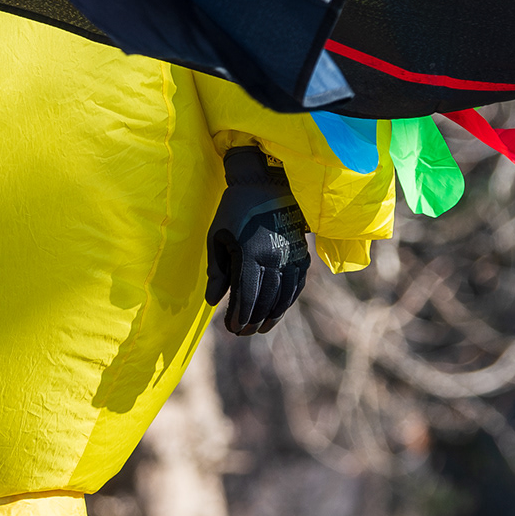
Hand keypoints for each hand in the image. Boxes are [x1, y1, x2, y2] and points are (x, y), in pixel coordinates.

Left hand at [207, 147, 309, 336]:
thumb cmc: (235, 208)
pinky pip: (297, 285)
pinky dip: (287, 301)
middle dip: (253, 321)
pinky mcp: (301, 254)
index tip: (230, 328)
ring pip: (284, 297)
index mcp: (251, 254)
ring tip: (260, 328)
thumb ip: (217, 270)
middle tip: (242, 332)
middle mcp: (275, 259)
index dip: (239, 316)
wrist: (267, 182)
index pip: (246, 296)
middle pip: (265, 301)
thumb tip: (213, 301)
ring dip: (272, 316)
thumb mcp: (218, 235)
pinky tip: (278, 310)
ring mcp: (291, 258)